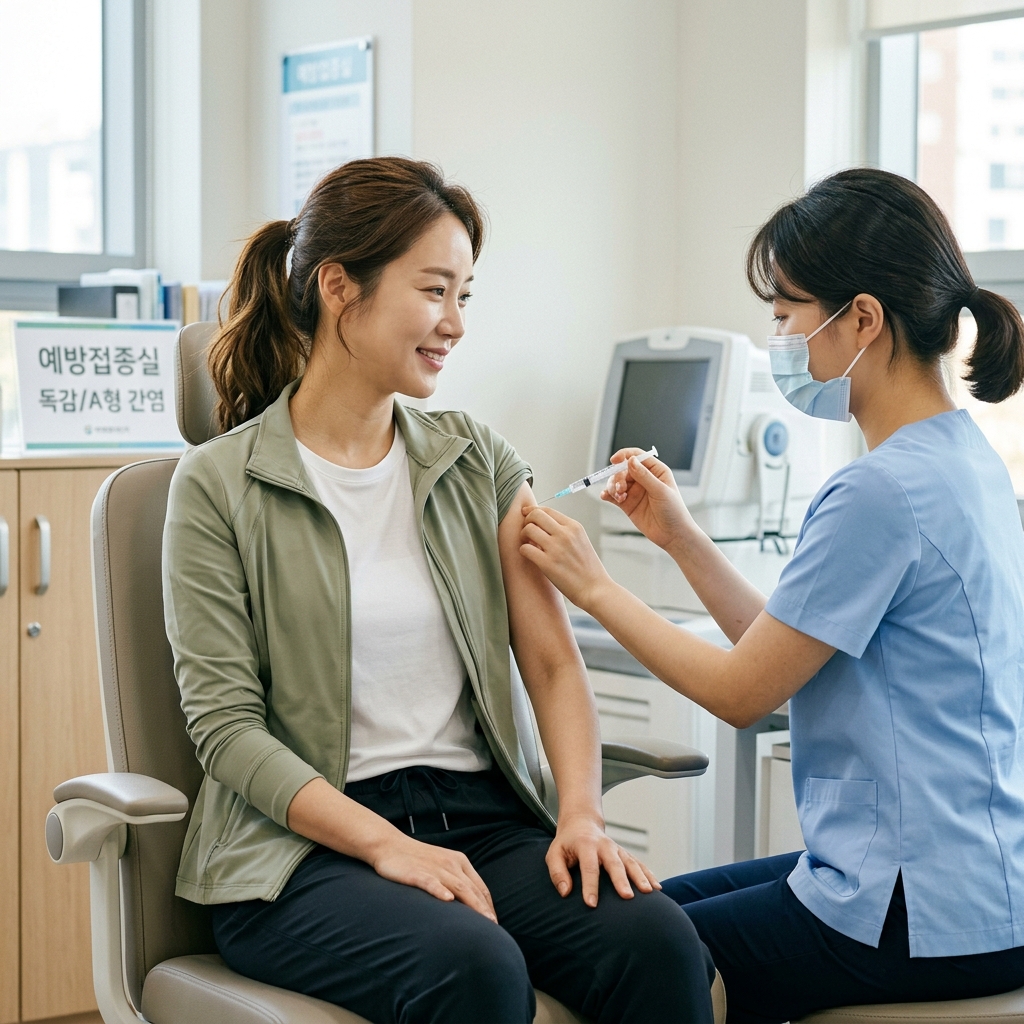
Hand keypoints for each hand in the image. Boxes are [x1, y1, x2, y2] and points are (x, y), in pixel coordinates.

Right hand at [372, 833, 497, 922]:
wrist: (390, 845)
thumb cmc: (417, 860)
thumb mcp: (442, 866)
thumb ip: (457, 881)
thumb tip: (471, 906)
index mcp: (459, 862)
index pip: (480, 887)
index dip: (489, 905)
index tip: (495, 924)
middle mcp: (451, 864)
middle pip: (472, 889)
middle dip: (485, 910)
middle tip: (495, 928)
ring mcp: (434, 868)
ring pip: (459, 887)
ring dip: (473, 904)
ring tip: (483, 920)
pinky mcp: (417, 873)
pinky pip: (431, 882)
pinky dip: (440, 890)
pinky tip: (448, 900)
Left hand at [519, 505, 611, 608]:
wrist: (595, 590)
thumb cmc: (588, 569)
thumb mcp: (581, 541)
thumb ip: (565, 531)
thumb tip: (543, 525)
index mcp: (574, 527)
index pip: (548, 510)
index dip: (533, 511)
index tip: (526, 515)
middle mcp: (565, 534)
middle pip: (535, 515)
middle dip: (527, 521)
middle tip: (527, 532)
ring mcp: (556, 548)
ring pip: (528, 529)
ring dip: (523, 536)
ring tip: (528, 544)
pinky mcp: (547, 563)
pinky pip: (525, 548)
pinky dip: (524, 551)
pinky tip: (530, 556)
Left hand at [546, 812, 660, 906]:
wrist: (582, 824)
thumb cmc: (566, 844)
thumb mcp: (554, 854)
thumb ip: (557, 872)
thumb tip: (565, 892)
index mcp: (586, 845)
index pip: (589, 867)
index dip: (589, 886)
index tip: (591, 904)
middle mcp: (604, 846)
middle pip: (614, 863)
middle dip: (621, 880)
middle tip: (627, 896)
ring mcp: (617, 849)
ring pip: (631, 862)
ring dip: (641, 877)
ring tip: (649, 892)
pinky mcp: (625, 854)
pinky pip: (639, 863)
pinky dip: (649, 874)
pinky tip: (657, 888)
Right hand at [602, 449, 692, 551]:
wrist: (673, 535)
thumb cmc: (674, 511)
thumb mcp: (660, 491)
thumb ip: (644, 476)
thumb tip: (630, 460)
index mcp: (656, 471)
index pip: (637, 456)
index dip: (624, 456)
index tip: (614, 461)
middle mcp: (644, 479)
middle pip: (623, 470)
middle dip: (618, 477)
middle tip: (620, 488)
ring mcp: (635, 491)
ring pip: (617, 482)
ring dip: (613, 487)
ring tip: (619, 496)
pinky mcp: (628, 504)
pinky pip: (613, 495)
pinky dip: (607, 494)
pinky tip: (605, 497)